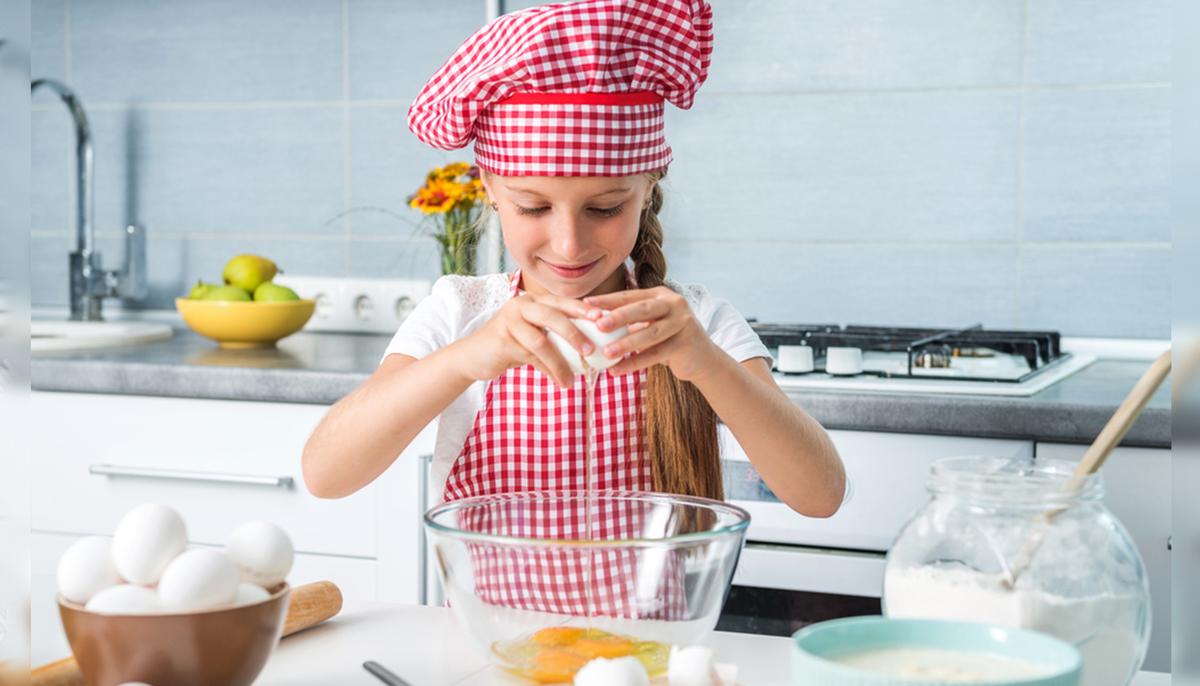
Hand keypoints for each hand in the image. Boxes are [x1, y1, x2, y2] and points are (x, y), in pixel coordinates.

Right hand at [453, 292, 594, 387]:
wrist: (474, 357)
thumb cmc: (510, 345)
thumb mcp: (534, 336)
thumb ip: (554, 335)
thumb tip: (590, 349)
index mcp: (532, 300)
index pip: (561, 302)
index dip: (582, 308)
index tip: (602, 318)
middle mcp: (520, 306)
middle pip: (552, 316)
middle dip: (574, 333)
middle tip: (591, 350)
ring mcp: (509, 322)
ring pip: (542, 341)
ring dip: (561, 363)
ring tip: (573, 379)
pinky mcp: (502, 341)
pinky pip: (531, 358)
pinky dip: (547, 371)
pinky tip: (559, 381)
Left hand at [582, 286, 721, 381]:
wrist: (702, 358)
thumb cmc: (668, 339)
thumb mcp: (651, 324)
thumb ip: (630, 320)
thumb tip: (592, 320)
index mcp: (661, 295)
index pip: (631, 296)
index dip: (608, 300)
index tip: (586, 303)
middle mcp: (674, 304)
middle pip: (642, 310)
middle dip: (618, 316)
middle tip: (597, 324)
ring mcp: (683, 322)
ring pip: (650, 334)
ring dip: (626, 344)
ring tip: (606, 353)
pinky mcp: (686, 343)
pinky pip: (656, 355)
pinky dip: (635, 363)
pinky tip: (618, 370)